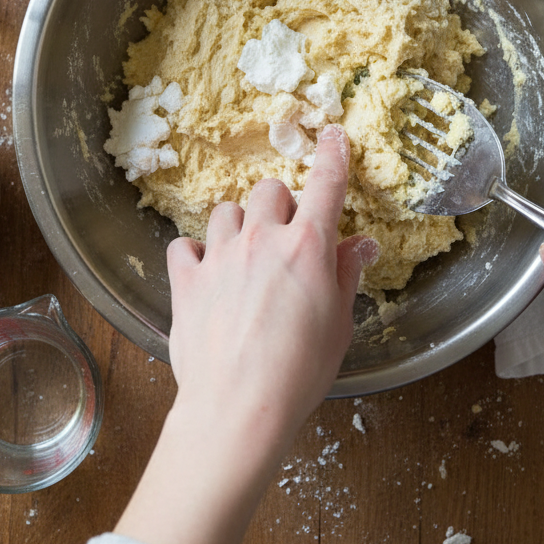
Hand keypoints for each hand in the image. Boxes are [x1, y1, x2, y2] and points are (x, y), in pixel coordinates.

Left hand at [115, 125, 377, 543]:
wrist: (238, 407)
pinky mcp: (186, 279)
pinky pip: (184, 246)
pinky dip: (195, 255)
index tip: (333, 136)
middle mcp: (262, 239)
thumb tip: (359, 245)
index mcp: (308, 246)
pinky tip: (205, 274)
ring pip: (226, 212)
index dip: (333, 155)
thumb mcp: (338, 325)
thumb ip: (345, 276)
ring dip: (238, 226)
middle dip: (280, 206)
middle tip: (285, 238)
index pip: (326, 184)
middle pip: (269, 191)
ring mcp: (220, 256)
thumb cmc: (299, 373)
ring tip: (244, 257)